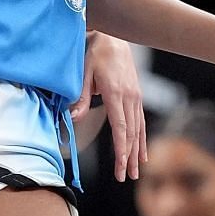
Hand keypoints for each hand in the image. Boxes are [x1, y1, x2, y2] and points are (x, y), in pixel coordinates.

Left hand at [77, 33, 145, 180]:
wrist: (112, 38)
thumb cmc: (94, 54)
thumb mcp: (82, 74)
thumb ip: (79, 98)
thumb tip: (72, 119)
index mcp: (115, 93)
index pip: (121, 128)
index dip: (121, 150)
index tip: (120, 168)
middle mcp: (130, 97)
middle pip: (131, 133)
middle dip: (129, 157)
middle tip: (128, 177)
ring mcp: (136, 97)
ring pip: (139, 129)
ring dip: (137, 151)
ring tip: (137, 170)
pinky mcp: (136, 96)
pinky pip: (140, 121)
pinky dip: (142, 138)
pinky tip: (141, 151)